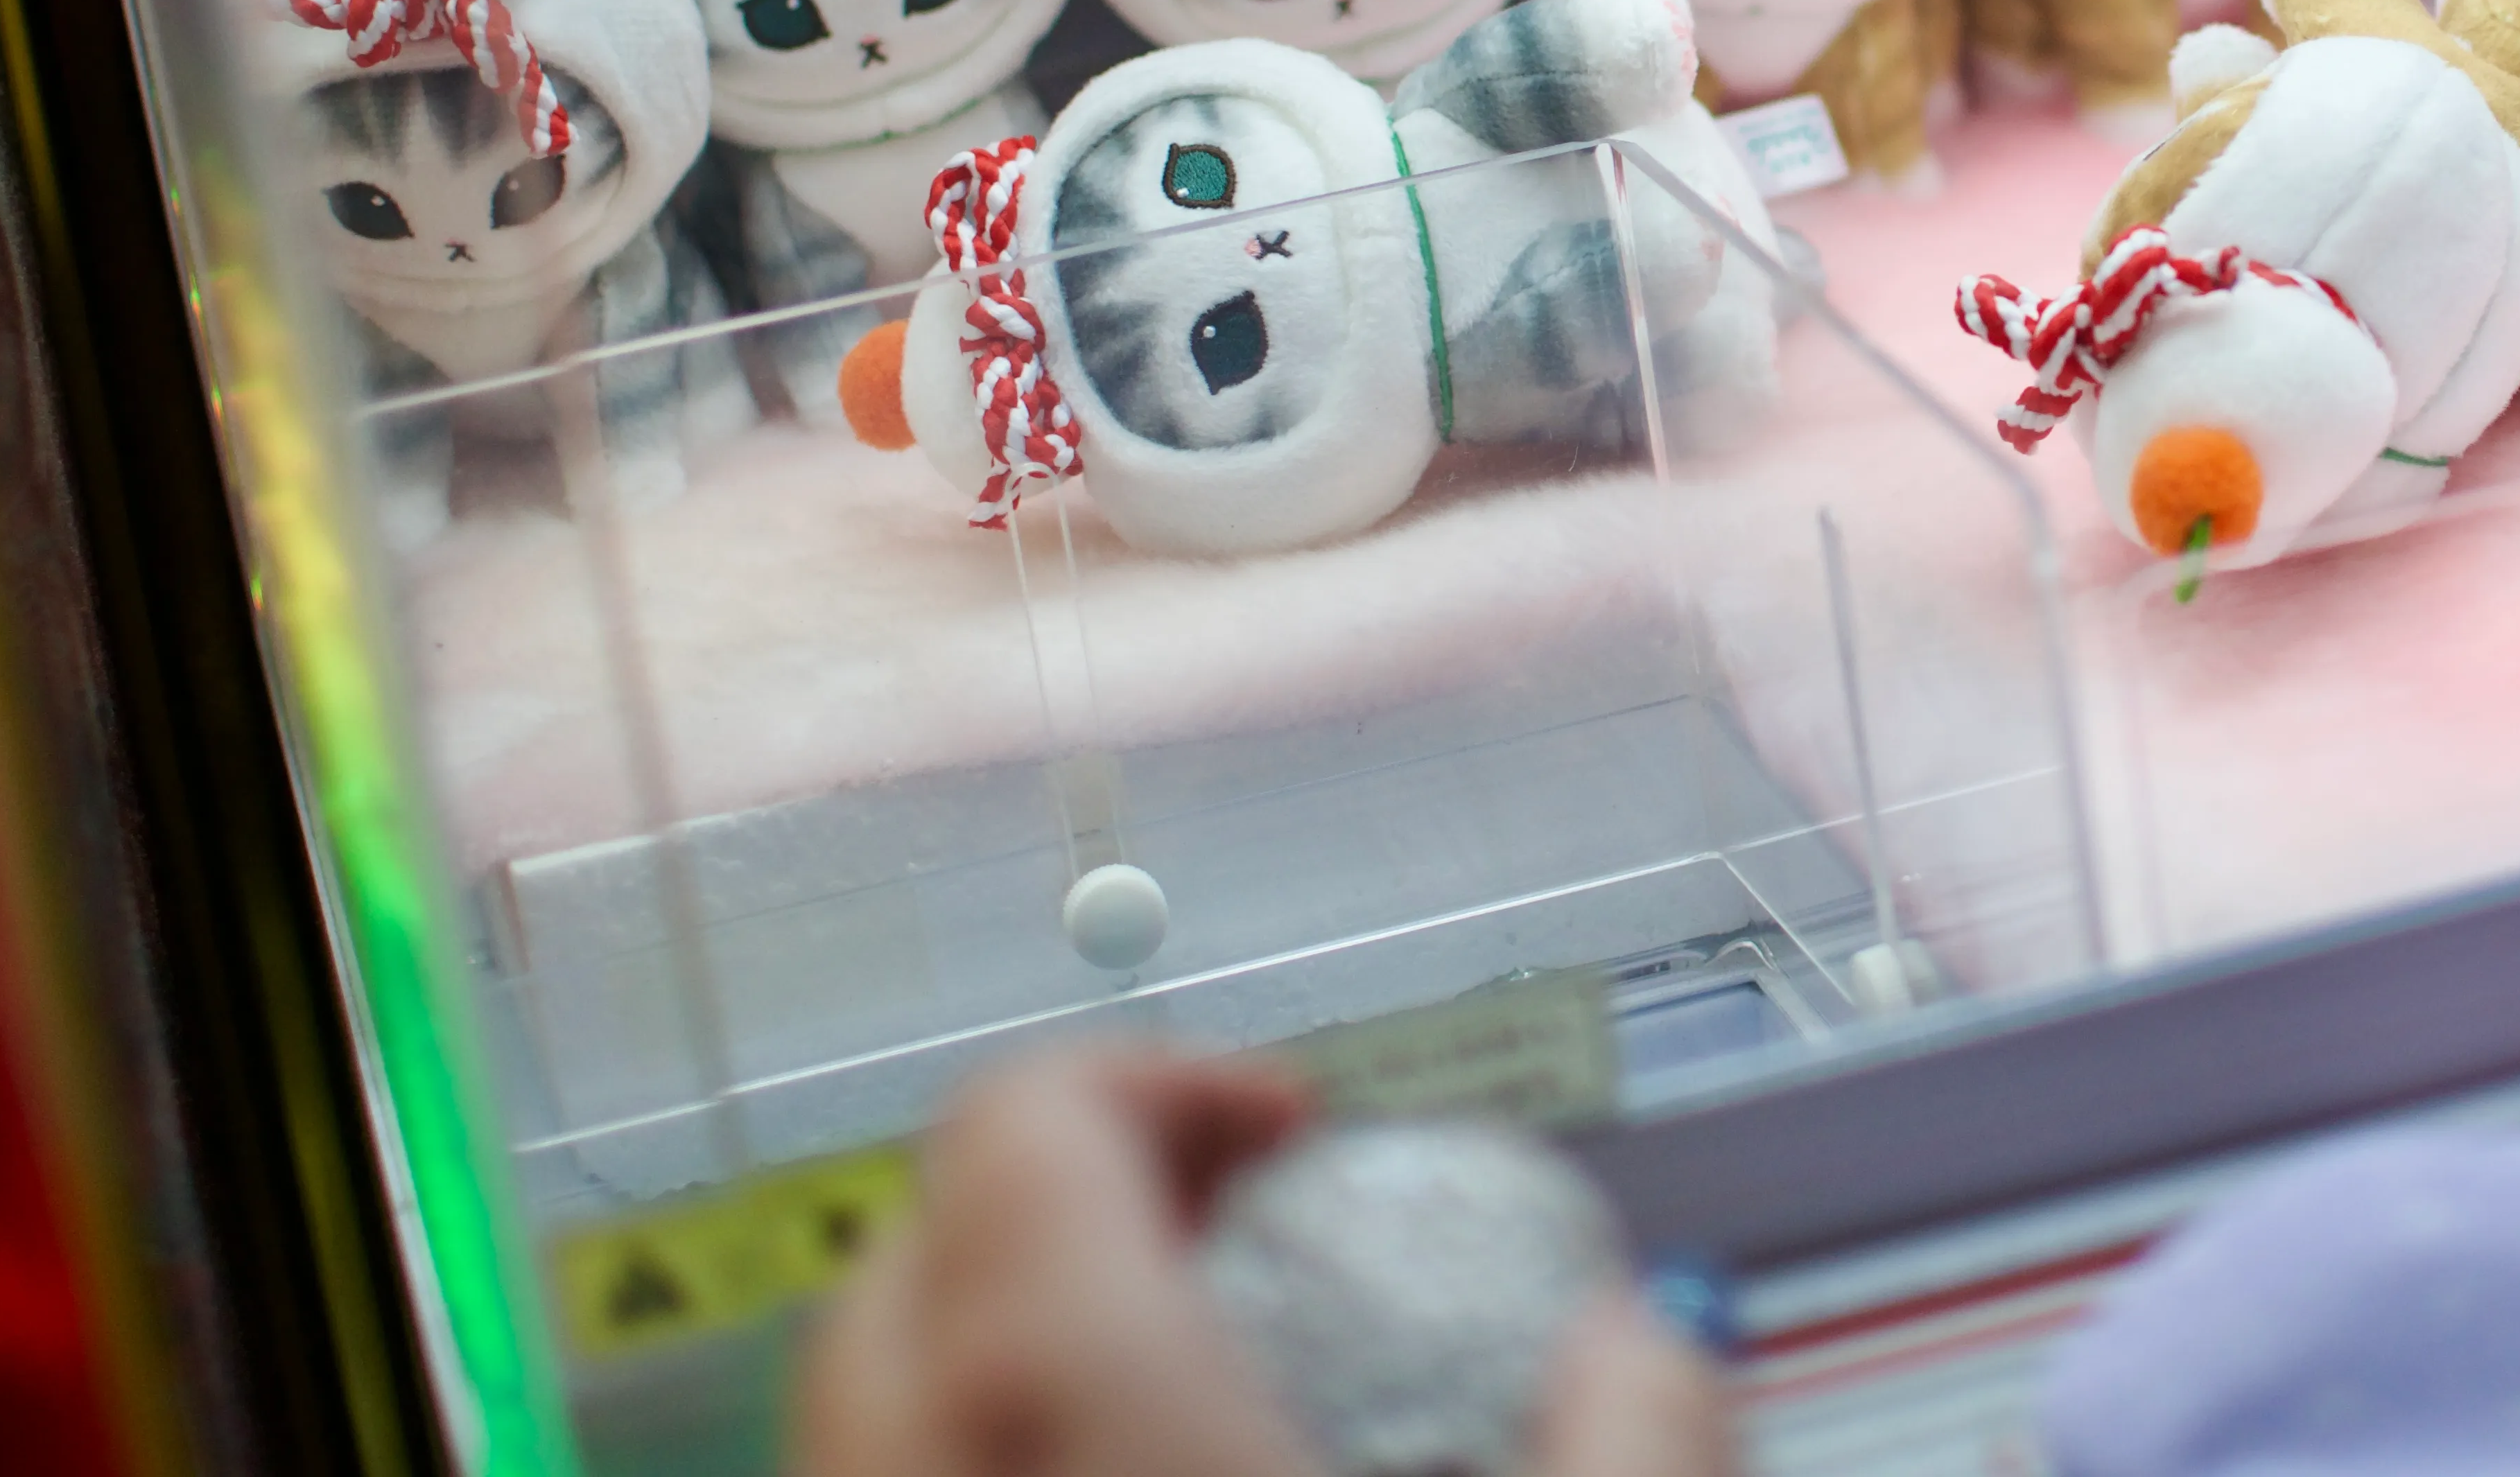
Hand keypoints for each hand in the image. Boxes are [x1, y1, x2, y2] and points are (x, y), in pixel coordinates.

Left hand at [791, 1052, 1741, 1476]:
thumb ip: (1634, 1428)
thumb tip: (1645, 1341)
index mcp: (1062, 1395)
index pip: (1031, 1117)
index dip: (1172, 1081)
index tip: (1299, 1130)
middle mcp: (910, 1468)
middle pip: (925, 1244)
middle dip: (1083, 1209)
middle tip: (1257, 1252)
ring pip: (873, 1397)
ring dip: (1016, 1350)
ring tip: (1193, 1393)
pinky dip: (979, 1466)